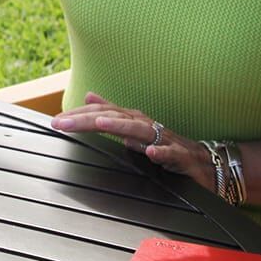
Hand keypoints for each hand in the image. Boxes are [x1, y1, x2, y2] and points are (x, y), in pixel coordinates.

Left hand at [51, 93, 210, 187]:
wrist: (205, 163)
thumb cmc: (167, 144)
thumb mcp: (134, 129)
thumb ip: (112, 114)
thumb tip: (88, 97)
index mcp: (134, 121)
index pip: (102, 113)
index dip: (78, 115)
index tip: (55, 120)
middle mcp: (147, 126)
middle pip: (114, 118)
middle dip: (86, 119)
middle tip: (61, 123)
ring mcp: (165, 139)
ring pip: (141, 130)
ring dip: (121, 126)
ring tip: (100, 123)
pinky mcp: (182, 157)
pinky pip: (172, 154)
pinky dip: (161, 151)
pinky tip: (149, 152)